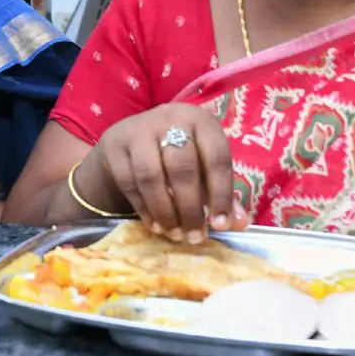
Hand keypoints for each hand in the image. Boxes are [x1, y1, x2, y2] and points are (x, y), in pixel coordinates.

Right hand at [86, 104, 245, 241]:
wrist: (128, 139)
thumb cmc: (176, 154)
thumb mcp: (203, 165)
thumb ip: (221, 191)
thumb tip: (240, 222)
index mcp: (200, 121)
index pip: (216, 157)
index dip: (221, 194)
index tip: (221, 225)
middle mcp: (170, 118)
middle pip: (182, 167)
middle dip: (190, 208)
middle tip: (195, 237)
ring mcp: (138, 130)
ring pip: (151, 175)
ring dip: (165, 211)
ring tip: (175, 234)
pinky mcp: (114, 145)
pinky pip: (129, 182)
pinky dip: (144, 209)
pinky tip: (156, 225)